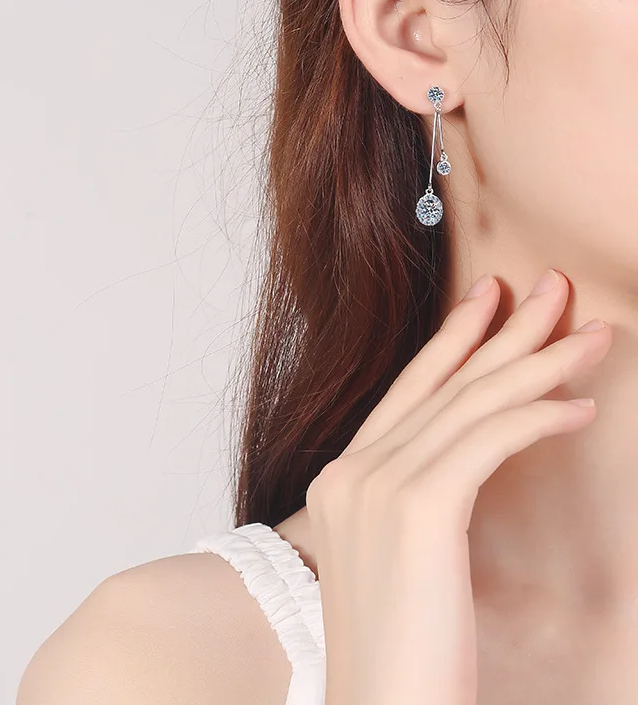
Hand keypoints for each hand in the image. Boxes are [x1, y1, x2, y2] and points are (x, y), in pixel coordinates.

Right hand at [305, 269, 611, 704]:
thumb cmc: (401, 645)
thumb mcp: (399, 556)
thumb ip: (415, 495)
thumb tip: (463, 453)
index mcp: (343, 477)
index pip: (408, 392)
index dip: (452, 340)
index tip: (487, 299)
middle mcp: (352, 469)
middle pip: (443, 384)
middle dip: (503, 330)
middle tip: (553, 288)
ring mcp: (377, 485)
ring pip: (471, 404)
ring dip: (539, 364)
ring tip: (592, 337)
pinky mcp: (419, 508)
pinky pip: (490, 440)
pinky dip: (540, 416)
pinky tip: (581, 407)